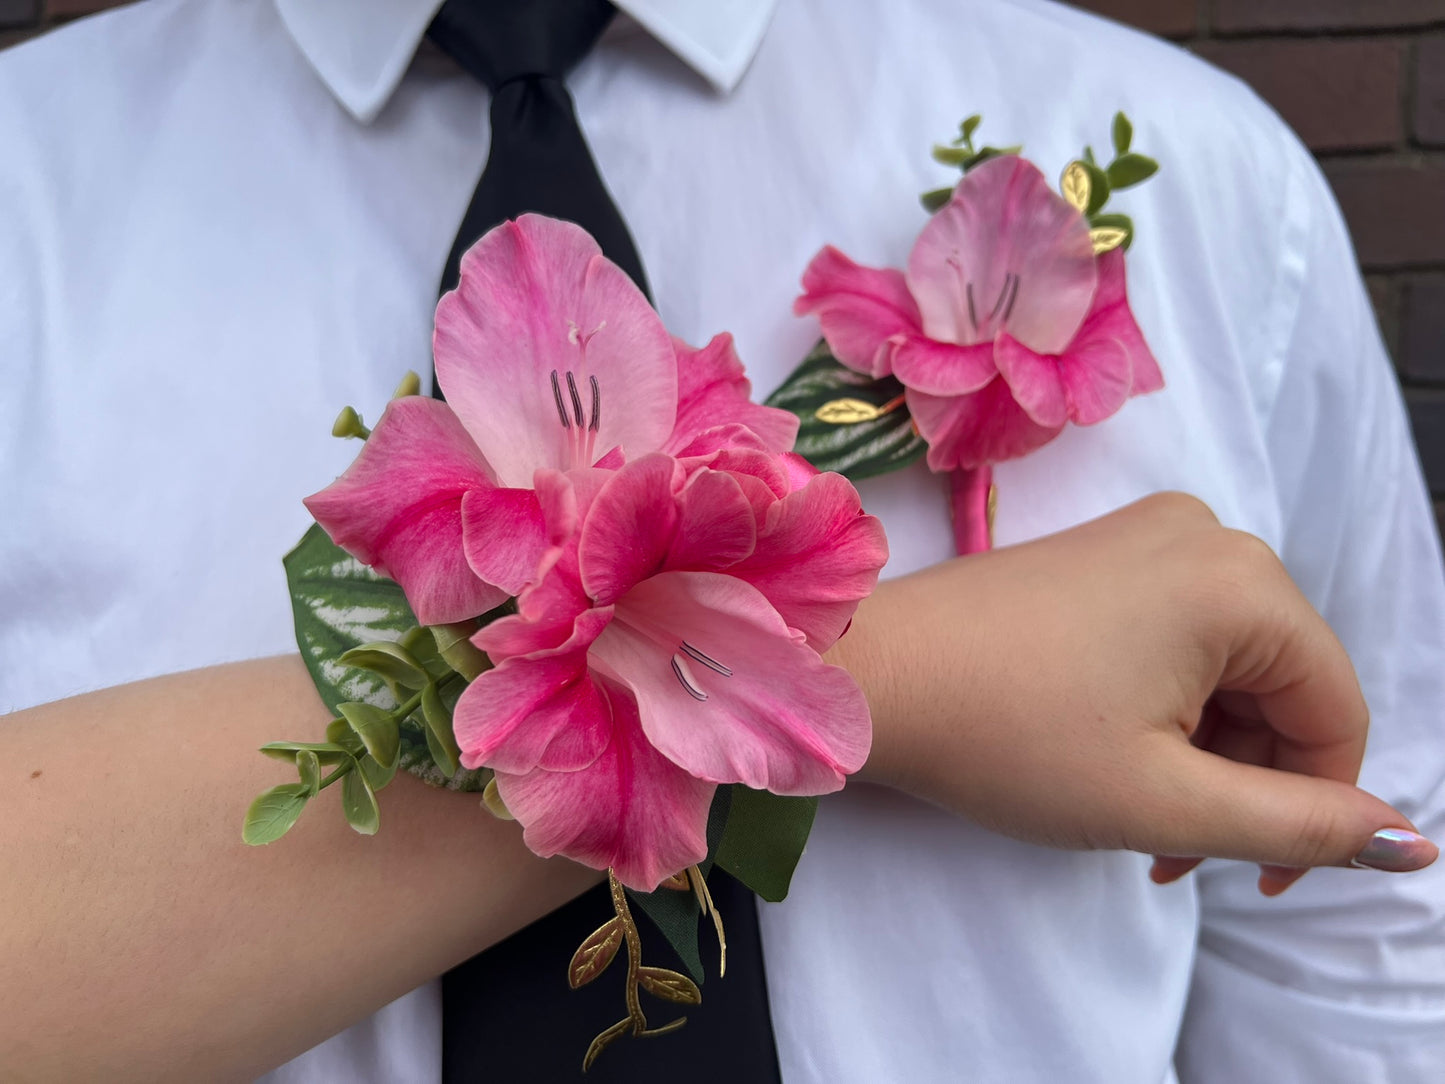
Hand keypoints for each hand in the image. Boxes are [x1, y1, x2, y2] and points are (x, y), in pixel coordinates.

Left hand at [833, 492, 1436, 893]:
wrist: (873, 676)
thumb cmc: (1010, 737)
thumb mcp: (1167, 802)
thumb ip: (1299, 824)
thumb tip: (1412, 839)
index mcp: (1242, 582)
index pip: (1334, 712)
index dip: (1317, 809)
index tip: (1257, 879)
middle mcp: (1208, 535)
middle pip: (1281, 685)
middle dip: (1245, 780)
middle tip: (1174, 851)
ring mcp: (1147, 534)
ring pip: (1227, 667)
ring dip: (1202, 752)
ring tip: (1135, 817)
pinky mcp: (1103, 551)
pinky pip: (1176, 635)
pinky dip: (1165, 706)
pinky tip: (1114, 754)